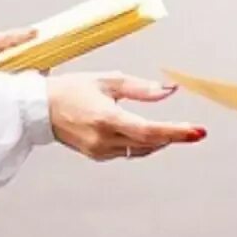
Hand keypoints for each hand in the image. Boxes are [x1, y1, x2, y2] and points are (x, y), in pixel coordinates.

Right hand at [47, 72, 206, 161]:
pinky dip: (141, 143)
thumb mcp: (108, 80)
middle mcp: (103, 139)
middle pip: (149, 142)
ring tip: (176, 130)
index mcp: (106, 119)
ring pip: (140, 150)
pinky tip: (147, 133)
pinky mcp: (97, 156)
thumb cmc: (72, 89)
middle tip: (196, 132)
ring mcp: (99, 151)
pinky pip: (128, 152)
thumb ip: (141, 88)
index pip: (149, 130)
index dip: (175, 132)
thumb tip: (170, 90)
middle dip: (174, 137)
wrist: (40, 109)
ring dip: (159, 140)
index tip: (196, 131)